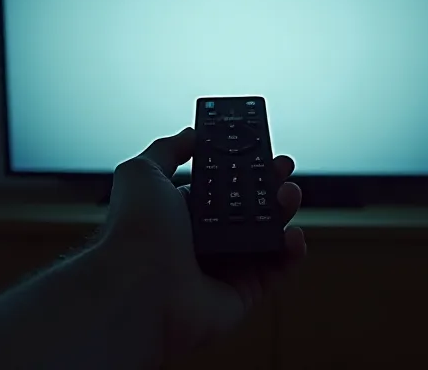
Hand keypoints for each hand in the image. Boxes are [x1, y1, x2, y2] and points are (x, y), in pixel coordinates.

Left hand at [103, 127, 306, 357]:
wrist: (140, 286)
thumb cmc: (134, 232)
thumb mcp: (142, 172)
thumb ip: (167, 150)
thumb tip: (190, 134)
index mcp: (179, 213)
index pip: (219, 186)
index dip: (240, 167)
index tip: (259, 148)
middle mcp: (201, 241)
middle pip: (247, 209)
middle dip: (268, 186)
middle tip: (282, 169)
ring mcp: (222, 267)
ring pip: (265, 236)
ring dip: (282, 213)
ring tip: (289, 194)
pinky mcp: (240, 293)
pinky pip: (275, 271)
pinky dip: (290, 254)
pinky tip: (293, 236)